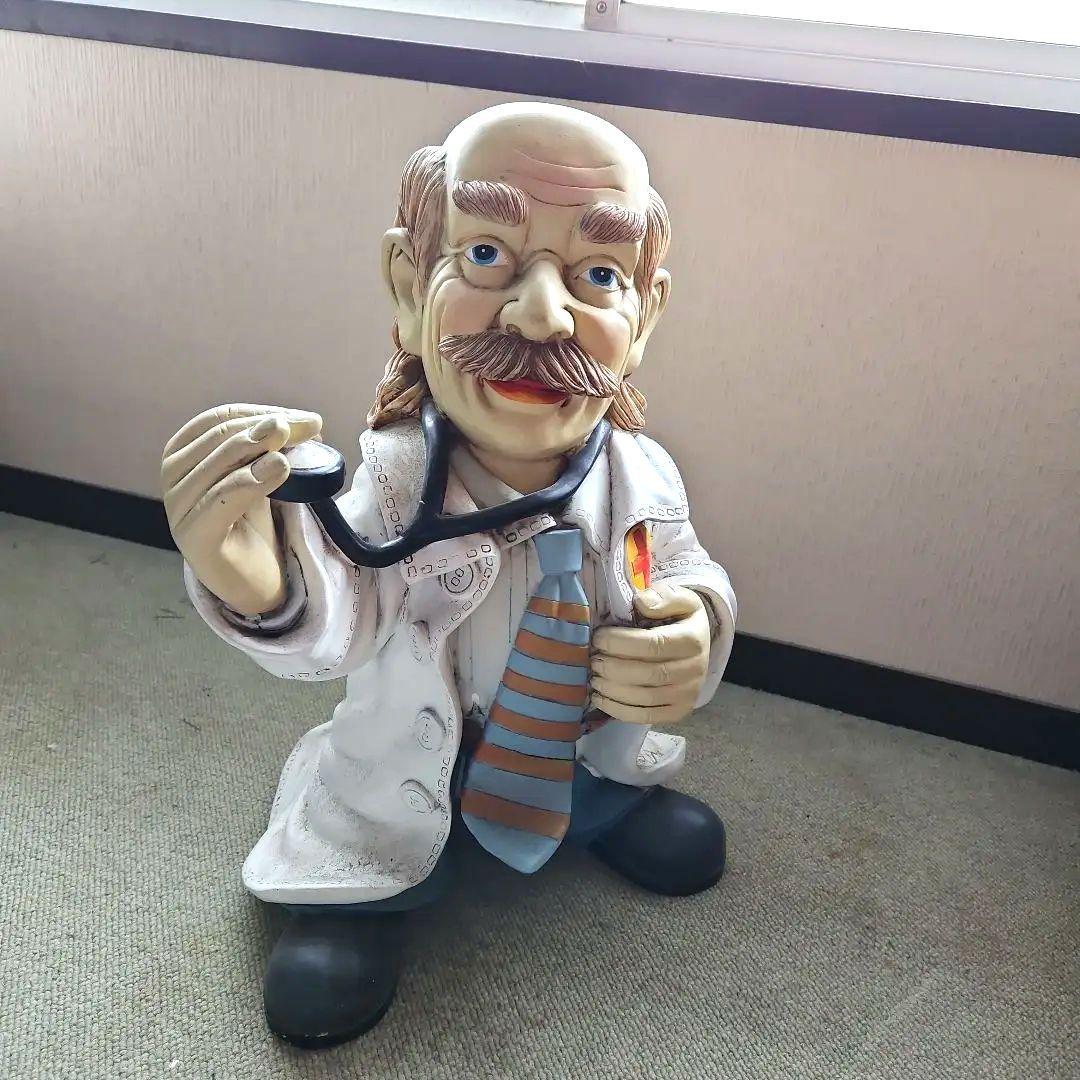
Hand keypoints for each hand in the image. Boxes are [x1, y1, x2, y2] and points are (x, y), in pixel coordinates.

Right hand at [162, 403, 321, 615]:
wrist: (253, 580)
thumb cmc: (253, 524)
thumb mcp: (261, 475)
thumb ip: (272, 448)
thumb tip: (304, 421)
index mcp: (183, 453)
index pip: (220, 420)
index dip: (262, 412)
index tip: (305, 419)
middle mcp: (173, 476)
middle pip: (220, 439)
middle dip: (267, 428)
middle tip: (309, 427)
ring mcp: (178, 508)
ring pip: (219, 466)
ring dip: (258, 449)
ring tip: (291, 445)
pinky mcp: (193, 536)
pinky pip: (220, 501)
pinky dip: (250, 481)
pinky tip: (278, 469)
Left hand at [590, 583, 710, 725]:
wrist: (696, 644)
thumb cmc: (678, 618)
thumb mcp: (677, 598)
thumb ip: (661, 596)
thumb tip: (641, 602)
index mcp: (693, 640)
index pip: (653, 645)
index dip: (620, 643)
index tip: (598, 637)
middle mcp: (695, 670)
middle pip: (647, 674)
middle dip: (613, 667)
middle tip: (593, 659)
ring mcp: (687, 695)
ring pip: (644, 698)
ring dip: (612, 689)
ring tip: (593, 678)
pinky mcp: (678, 712)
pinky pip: (646, 717)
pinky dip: (619, 710)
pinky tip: (600, 698)